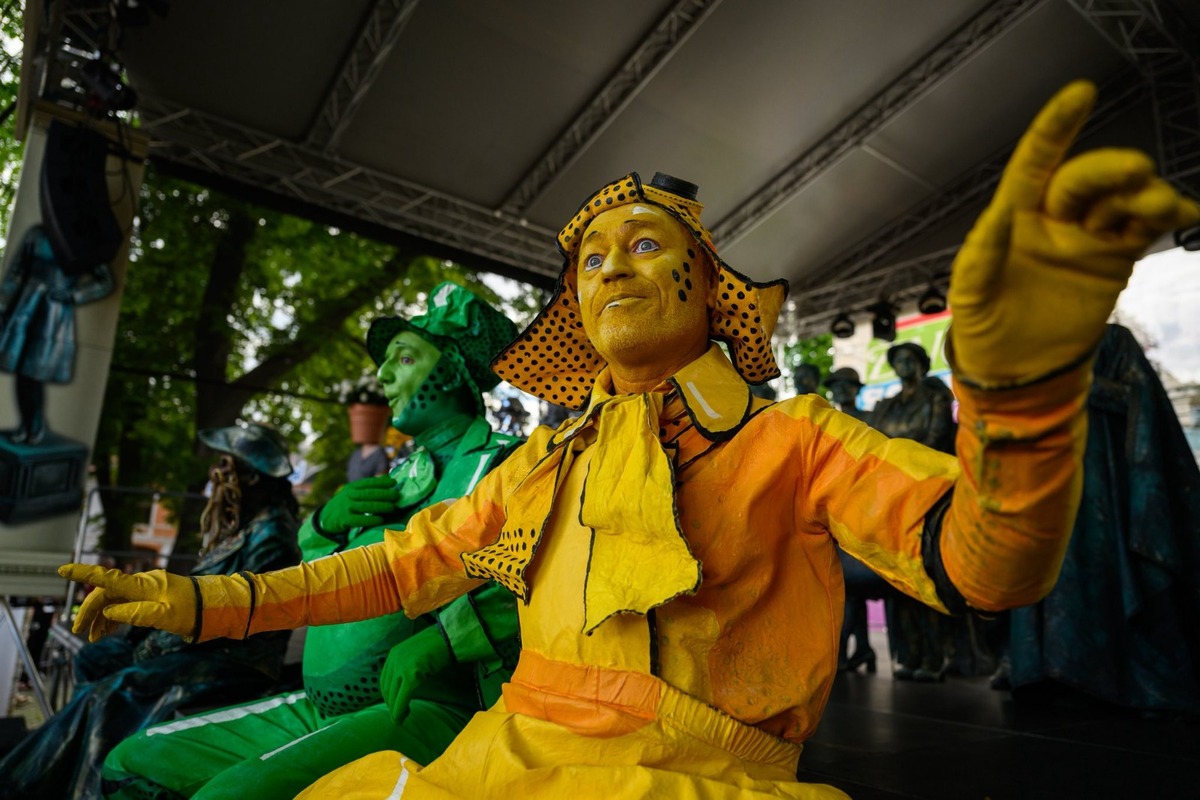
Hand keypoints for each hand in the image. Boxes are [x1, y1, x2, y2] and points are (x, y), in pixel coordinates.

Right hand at [59, 565, 196, 641]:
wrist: (216, 606)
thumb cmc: (193, 611)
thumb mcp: (164, 617)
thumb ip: (135, 614)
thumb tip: (108, 611)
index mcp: (143, 585)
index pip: (108, 578)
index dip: (83, 574)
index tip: (63, 570)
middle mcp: (143, 583)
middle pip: (107, 593)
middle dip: (90, 611)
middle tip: (80, 631)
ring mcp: (148, 589)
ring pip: (115, 600)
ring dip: (102, 617)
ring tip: (96, 637)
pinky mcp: (154, 596)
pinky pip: (127, 603)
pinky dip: (116, 615)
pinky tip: (109, 629)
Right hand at [317, 475, 398, 533]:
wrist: (326, 517)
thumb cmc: (346, 503)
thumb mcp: (354, 492)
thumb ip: (369, 487)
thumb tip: (388, 479)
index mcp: (352, 487)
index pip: (368, 483)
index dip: (381, 482)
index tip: (394, 483)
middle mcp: (349, 495)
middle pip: (368, 494)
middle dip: (384, 494)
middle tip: (396, 495)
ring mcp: (346, 507)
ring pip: (365, 506)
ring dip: (380, 506)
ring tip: (392, 507)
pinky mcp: (344, 520)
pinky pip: (359, 520)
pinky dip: (370, 519)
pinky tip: (380, 519)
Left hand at [379, 624, 452, 724]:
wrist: (449, 637)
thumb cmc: (438, 645)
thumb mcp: (416, 653)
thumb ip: (407, 666)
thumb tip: (404, 685)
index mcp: (393, 654)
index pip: (384, 679)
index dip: (388, 694)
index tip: (394, 703)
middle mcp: (394, 660)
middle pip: (387, 688)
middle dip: (391, 704)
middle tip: (398, 714)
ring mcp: (402, 667)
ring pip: (392, 695)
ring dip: (395, 710)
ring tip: (401, 717)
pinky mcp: (411, 676)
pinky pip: (402, 698)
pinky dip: (400, 711)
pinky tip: (402, 717)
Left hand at [948, 80, 1199, 385]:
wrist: (1017, 368)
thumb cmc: (983, 324)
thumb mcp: (970, 292)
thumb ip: (983, 252)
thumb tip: (1000, 213)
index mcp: (1015, 215)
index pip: (1036, 161)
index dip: (1056, 126)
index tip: (1080, 92)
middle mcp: (1054, 217)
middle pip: (1087, 177)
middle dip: (1110, 169)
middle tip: (1134, 172)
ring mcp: (1088, 236)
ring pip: (1122, 199)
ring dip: (1142, 196)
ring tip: (1154, 211)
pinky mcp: (1116, 260)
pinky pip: (1146, 228)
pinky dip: (1169, 216)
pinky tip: (1187, 214)